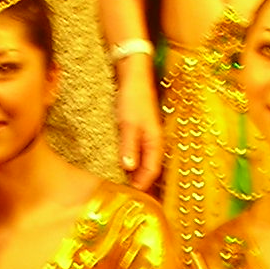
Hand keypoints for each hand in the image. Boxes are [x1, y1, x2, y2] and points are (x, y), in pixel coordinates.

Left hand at [116, 64, 162, 188]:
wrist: (132, 74)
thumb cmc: (132, 97)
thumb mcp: (128, 123)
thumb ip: (129, 146)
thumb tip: (129, 168)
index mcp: (155, 141)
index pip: (152, 171)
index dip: (141, 185)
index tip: (128, 195)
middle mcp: (153, 141)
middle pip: (147, 167)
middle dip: (136, 181)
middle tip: (120, 191)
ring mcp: (145, 135)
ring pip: (140, 159)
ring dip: (131, 170)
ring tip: (115, 179)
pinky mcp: (136, 129)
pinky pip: (134, 149)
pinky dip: (126, 158)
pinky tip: (114, 160)